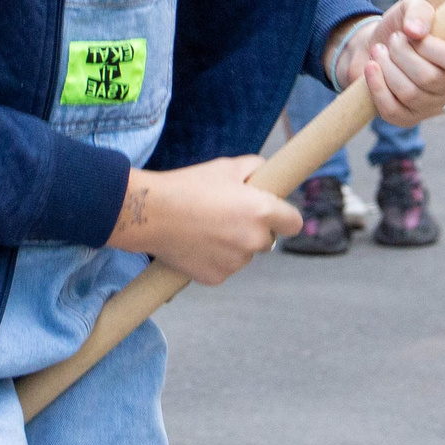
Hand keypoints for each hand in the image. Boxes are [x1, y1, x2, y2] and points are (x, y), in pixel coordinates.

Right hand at [110, 154, 297, 284]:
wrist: (150, 213)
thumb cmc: (188, 186)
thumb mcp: (226, 166)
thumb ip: (255, 169)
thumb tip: (267, 176)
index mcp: (262, 212)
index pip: (294, 223)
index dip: (285, 217)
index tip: (276, 215)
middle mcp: (254, 241)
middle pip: (267, 240)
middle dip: (254, 229)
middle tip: (228, 215)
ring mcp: (235, 263)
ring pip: (243, 254)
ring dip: (233, 245)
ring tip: (205, 227)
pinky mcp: (216, 278)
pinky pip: (223, 267)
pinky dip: (214, 258)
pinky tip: (196, 242)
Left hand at [331, 0, 444, 127]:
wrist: (375, 45)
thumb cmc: (402, 26)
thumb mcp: (412, 7)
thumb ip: (420, 10)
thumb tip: (416, 31)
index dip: (428, 46)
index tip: (410, 31)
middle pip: (428, 78)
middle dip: (401, 53)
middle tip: (392, 40)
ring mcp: (432, 106)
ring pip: (409, 93)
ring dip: (387, 67)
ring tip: (379, 51)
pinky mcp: (408, 118)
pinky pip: (393, 110)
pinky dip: (377, 87)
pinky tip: (371, 68)